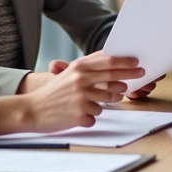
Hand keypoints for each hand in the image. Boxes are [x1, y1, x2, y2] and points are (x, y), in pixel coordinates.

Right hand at [0, 52, 144, 134]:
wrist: (31, 110)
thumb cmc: (52, 93)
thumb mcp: (68, 73)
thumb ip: (87, 65)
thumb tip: (108, 56)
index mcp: (78, 69)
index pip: (107, 62)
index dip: (125, 62)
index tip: (136, 62)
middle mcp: (81, 81)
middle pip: (113, 78)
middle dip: (129, 77)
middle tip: (140, 76)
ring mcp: (81, 99)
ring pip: (108, 99)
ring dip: (108, 100)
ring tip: (93, 100)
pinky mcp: (80, 115)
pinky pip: (97, 115)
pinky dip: (90, 115)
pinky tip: (78, 113)